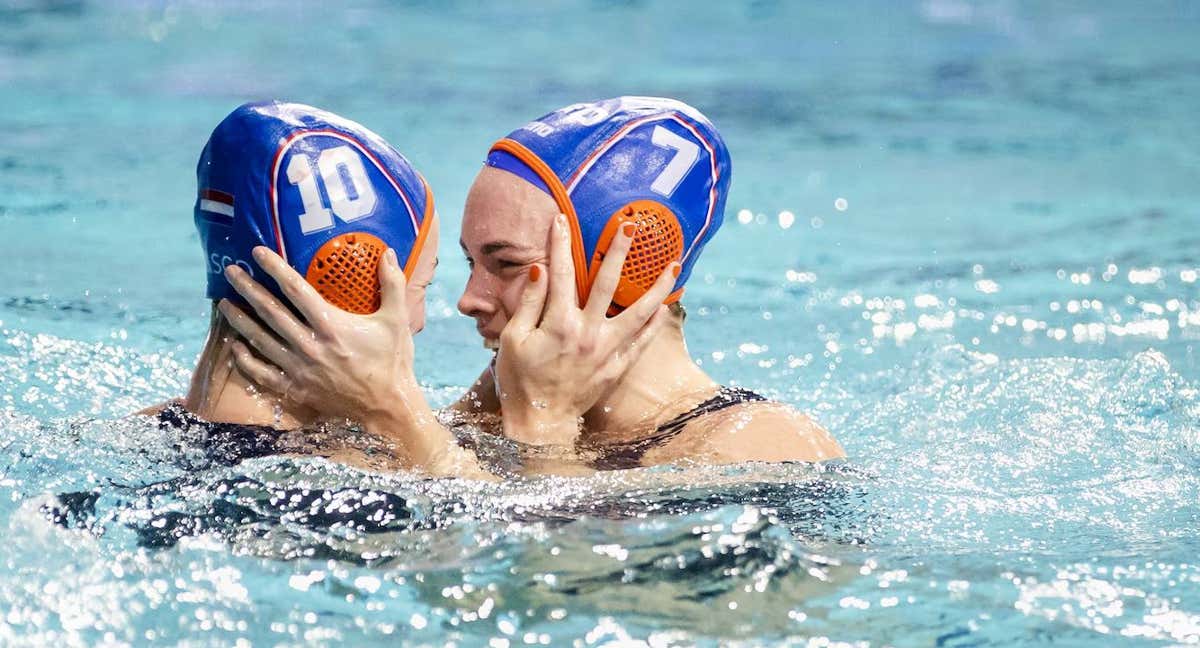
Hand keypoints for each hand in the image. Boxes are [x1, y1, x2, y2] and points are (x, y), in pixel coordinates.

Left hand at [218, 246, 449, 467]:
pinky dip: (245, 360)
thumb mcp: (398, 320)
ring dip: (239, 320)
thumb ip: (393, 284)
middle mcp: (310, 345)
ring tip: (223, 303)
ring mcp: (300, 369)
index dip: (274, 268)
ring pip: (260, 340)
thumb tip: (389, 252)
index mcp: (332, 325)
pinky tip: (235, 347)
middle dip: (247, 288)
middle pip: (270, 312)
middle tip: (230, 271)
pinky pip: (262, 373)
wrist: (387, 408)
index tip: (257, 252)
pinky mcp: (296, 389)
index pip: (295, 290)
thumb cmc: (393, 362)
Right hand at [495, 213, 677, 444]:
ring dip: (657, 287)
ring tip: (674, 266)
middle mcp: (588, 334)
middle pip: (607, 283)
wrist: (540, 424)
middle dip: (618, 251)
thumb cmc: (519, 380)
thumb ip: (530, 303)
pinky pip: (641, 343)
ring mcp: (606, 352)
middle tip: (632, 226)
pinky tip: (664, 306)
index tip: (560, 219)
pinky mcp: (616, 368)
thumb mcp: (513, 339)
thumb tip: (541, 269)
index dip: (559, 243)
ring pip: (638, 313)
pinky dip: (653, 324)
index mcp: (559, 324)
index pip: (560, 273)